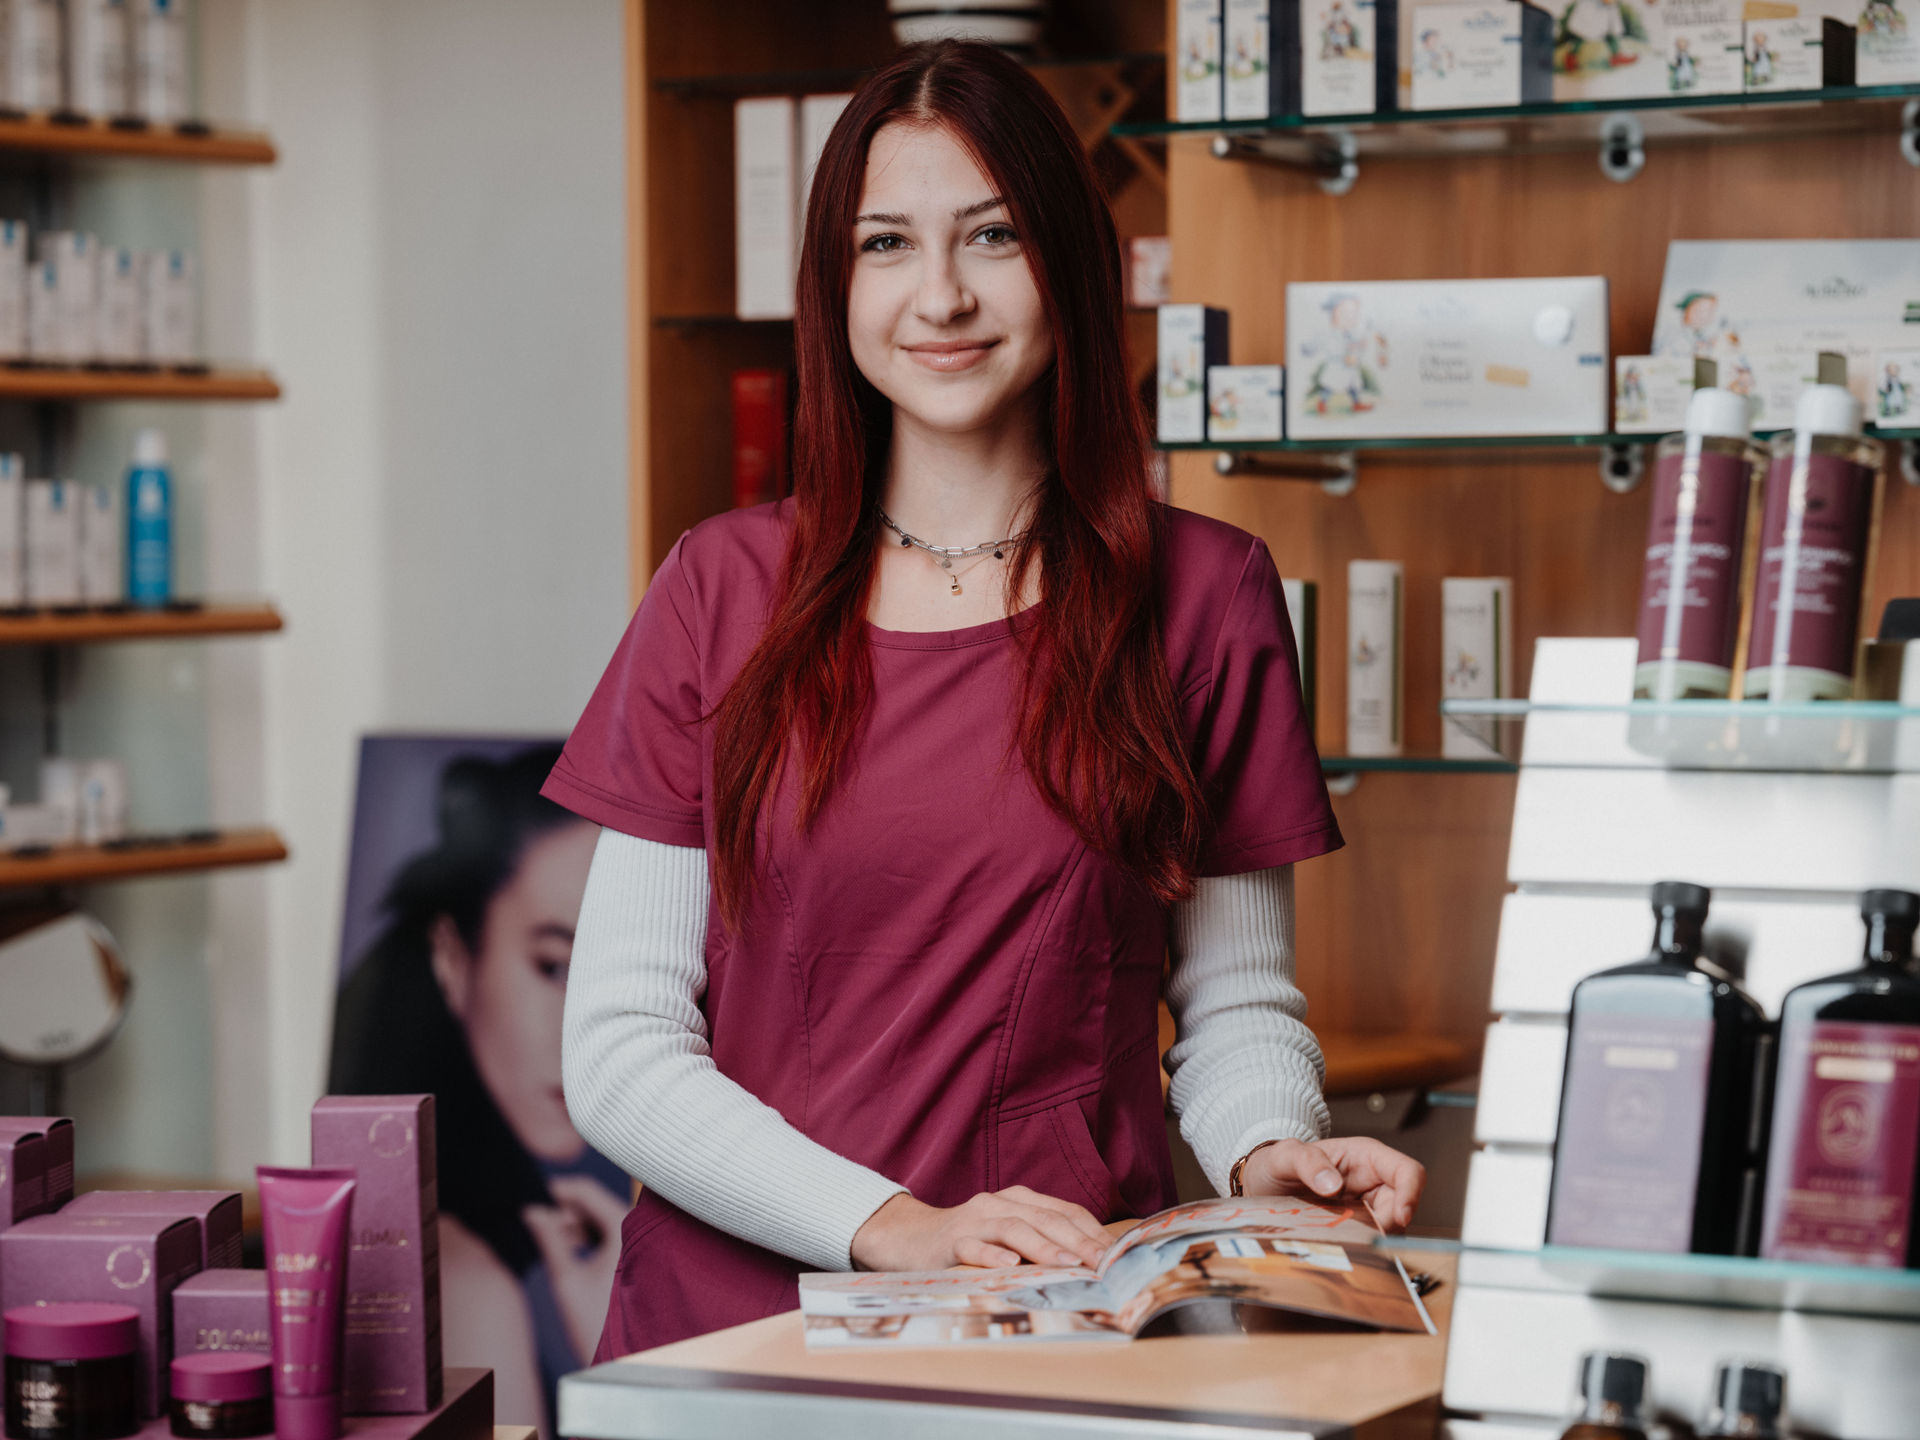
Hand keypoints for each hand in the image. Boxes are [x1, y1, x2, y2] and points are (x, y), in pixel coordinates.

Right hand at [523, 1175, 629, 1364]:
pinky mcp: (637, 1256)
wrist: (627, 1360)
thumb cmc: (598, 1325)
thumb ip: (548, 1239)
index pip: (587, 1190)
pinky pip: (609, 1234)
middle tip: (531, 1218)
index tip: (528, 1193)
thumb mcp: (566, 1279)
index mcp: (626, 1228)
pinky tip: (563, 1246)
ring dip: (573, 1224)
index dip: (555, 1189)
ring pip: (600, 1218)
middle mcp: (638, 1230)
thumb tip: (530, 1210)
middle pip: (594, 1203)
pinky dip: (586, 1236)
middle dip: (562, 1209)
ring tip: (544, 1237)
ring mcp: (640, 1242)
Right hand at [850, 1187, 1110, 1271]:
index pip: (1065, 1211)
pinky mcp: (950, 1241)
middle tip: (1104, 1263)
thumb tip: (1091, 1263)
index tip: (1118, 1254)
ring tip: (1069, 1264)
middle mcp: (999, 1204)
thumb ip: (1040, 1240)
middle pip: (1046, 1218)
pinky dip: (992, 1256)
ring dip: (1044, 1246)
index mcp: (1019, 1200)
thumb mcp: (1007, 1234)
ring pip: (1014, 1228)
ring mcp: (974, 1220)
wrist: (908, 1237)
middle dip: (1079, 1240)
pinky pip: (973, 1247)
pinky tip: (1010, 1266)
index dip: (1093, 1231)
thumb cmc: (968, 1241)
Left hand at [1237, 1136, 1425, 1231]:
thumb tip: (1333, 1184)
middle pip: (1402, 1208)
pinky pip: (1369, 1243)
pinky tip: (1336, 1246)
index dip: (1411, 1194)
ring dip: (1370, 1240)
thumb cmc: (1276, 1163)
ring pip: (1389, 1230)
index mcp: (1365, 1157)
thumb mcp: (1285, 1156)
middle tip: (1354, 1233)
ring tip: (1338, 1238)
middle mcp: (1371, 1182)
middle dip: (1386, 1225)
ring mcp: (1365, 1207)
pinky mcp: (1355, 1229)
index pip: (1408, 1172)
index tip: (1398, 1217)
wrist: (1260, 1185)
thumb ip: (1306, 1162)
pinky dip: (1359, 1249)